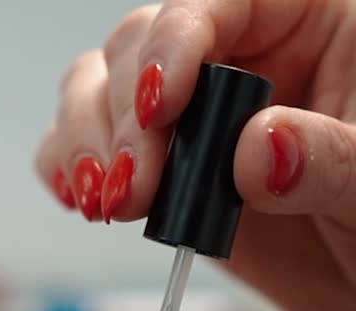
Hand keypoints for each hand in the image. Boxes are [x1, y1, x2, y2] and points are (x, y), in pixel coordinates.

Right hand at [37, 0, 355, 310]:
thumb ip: (327, 161)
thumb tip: (255, 151)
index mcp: (308, 21)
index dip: (176, 43)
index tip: (161, 110)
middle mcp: (239, 57)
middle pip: (141, 43)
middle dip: (124, 117)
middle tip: (133, 189)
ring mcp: (193, 114)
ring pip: (100, 86)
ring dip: (88, 142)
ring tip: (107, 203)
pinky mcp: (165, 164)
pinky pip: (94, 143)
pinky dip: (69, 165)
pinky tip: (80, 196)